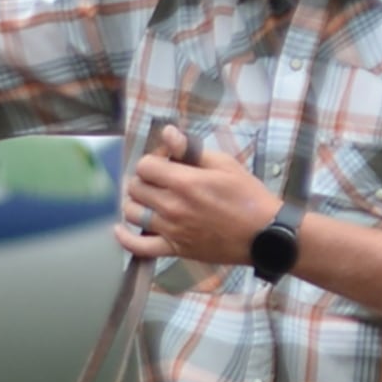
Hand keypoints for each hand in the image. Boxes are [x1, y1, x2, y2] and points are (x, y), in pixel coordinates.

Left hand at [115, 125, 282, 267]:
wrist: (262, 234)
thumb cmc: (248, 197)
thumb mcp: (223, 164)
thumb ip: (191, 150)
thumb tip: (168, 133)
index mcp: (185, 182)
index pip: (144, 166)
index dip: (152, 160)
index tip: (164, 161)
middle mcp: (172, 206)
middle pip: (135, 188)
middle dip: (143, 179)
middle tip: (158, 179)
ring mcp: (170, 230)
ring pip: (132, 213)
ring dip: (134, 203)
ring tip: (146, 198)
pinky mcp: (173, 249)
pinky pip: (139, 247)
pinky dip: (125, 238)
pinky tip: (120, 229)